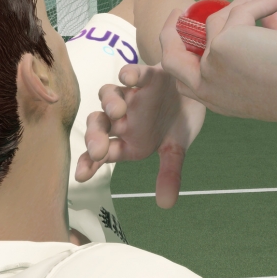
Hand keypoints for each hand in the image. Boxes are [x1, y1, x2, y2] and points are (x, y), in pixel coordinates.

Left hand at [75, 64, 205, 208]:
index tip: (82, 175)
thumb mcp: (175, 150)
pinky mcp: (147, 75)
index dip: (90, 162)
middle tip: (97, 149)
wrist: (194, 91)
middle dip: (95, 136)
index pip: (102, 153)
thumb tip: (165, 205)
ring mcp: (132, 95)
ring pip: (110, 96)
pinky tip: (129, 77)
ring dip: (111, 103)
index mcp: (127, 140)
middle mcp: (123, 118)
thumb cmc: (177, 121)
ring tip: (118, 111)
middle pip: (99, 124)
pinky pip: (134, 72)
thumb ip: (169, 174)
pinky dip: (130, 74)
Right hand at [159, 0, 276, 126]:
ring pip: (216, 19)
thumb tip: (257, 8)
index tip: (192, 34)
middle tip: (179, 11)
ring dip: (245, 2)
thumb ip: (257, 39)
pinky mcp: (223, 45)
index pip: (187, 80)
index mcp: (219, 99)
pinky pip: (238, 9)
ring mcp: (212, 67)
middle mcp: (208, 88)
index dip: (185, 56)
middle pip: (171, 57)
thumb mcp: (269, 66)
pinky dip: (259, 0)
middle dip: (170, 31)